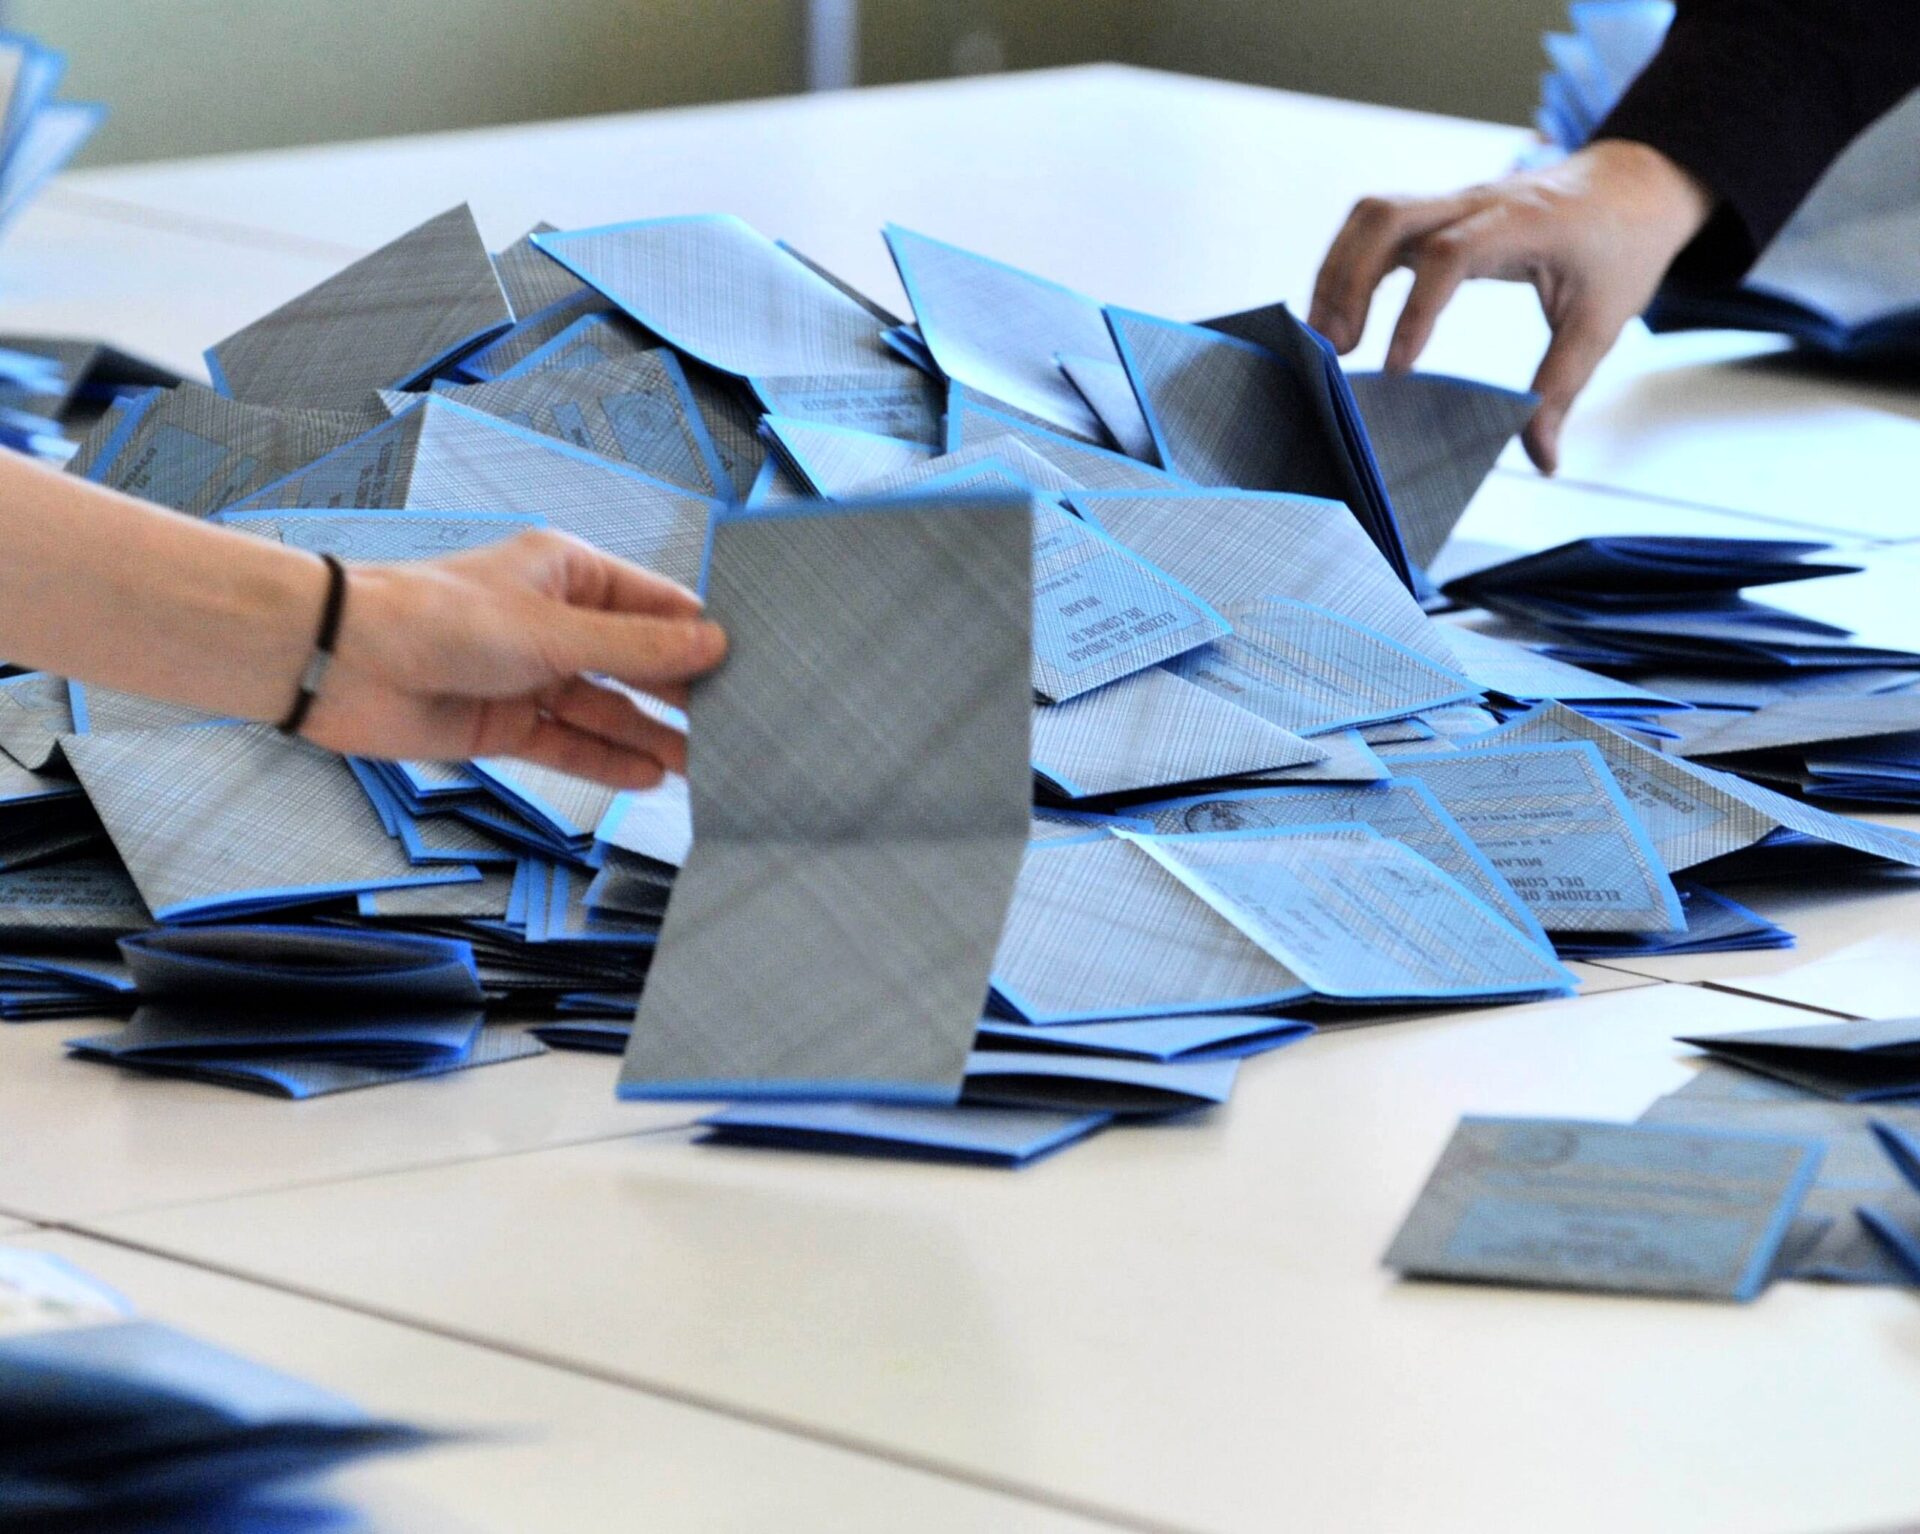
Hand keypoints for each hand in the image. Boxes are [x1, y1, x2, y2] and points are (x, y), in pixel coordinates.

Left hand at [302, 529, 727, 787]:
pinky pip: (570, 745)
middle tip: (737, 724)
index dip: (701, 636)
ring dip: (651, 735)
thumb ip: (635, 650)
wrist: (342, 662)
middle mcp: (556, 623)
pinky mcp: (507, 723)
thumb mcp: (552, 632)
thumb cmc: (438, 619)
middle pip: (636, 663)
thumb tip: (713, 646)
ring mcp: (533, 675)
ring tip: (705, 764)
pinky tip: (650, 778)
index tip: (752, 666)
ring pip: (607, 709)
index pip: (656, 606)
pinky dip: (606, 761)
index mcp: (570, 574)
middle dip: (681, 693)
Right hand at [1309, 140, 1713, 472]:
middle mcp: (1477, 201)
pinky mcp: (1440, 209)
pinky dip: (1348, 264)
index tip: (1395, 370)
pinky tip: (1340, 313)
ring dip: (1337, 271)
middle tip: (1334, 350)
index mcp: (1522, 224)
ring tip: (1323, 337)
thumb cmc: (1621, 249)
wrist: (1635, 183)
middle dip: (1348, 281)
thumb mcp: (1604, 322)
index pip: (1448, 255)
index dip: (1414, 311)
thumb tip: (1542, 459)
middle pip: (1387, 217)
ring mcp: (1454, 200)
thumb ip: (1562, 389)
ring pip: (1372, 215)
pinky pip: (1377, 225)